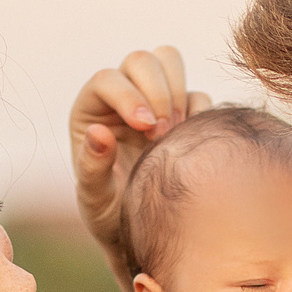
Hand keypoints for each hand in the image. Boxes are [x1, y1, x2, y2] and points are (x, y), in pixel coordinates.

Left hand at [69, 47, 211, 282]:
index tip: (146, 127)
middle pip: (143, 61)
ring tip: (175, 135)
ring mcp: (153, 101)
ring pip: (170, 62)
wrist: (142, 231)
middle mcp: (121, 97)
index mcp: (91, 110)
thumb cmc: (109, 216)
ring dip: (179, 93)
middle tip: (163, 134)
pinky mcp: (182, 113)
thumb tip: (98, 133)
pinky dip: (200, 113)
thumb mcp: (95, 200)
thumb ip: (93, 168)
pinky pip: (198, 95)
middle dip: (159, 91)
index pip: (108, 79)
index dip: (128, 95)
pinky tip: (190, 145)